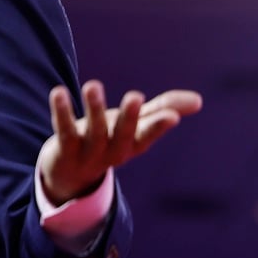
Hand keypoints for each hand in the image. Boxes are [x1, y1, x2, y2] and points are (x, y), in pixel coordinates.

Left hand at [38, 79, 202, 203]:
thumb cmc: (108, 140)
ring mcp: (89, 153)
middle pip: (123, 136)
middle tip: (135, 96)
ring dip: (94, 109)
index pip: (148, 136)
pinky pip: (64, 131)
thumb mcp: (135, 125)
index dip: (159, 127)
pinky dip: (62, 113)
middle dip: (130, 117)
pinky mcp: (64, 150)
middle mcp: (113, 151)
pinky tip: (59, 92)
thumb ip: (162, 109)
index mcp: (133, 144)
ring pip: (94, 132)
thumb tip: (199, 100)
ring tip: (93, 85)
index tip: (171, 115)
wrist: (69, 173)